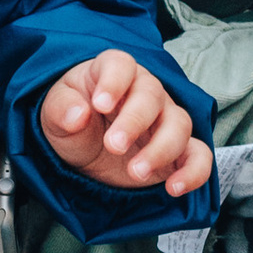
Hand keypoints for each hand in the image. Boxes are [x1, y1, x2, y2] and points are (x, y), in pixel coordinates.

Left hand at [38, 50, 214, 197]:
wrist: (85, 153)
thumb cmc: (73, 121)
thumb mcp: (54, 114)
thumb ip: (62, 109)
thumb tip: (78, 114)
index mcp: (113, 73)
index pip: (121, 65)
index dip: (113, 82)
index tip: (100, 104)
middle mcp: (145, 91)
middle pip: (152, 96)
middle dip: (134, 122)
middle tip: (114, 146)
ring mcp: (165, 119)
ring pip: (179, 125)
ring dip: (161, 150)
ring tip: (136, 172)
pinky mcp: (178, 151)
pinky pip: (198, 156)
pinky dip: (193, 172)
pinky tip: (174, 188)